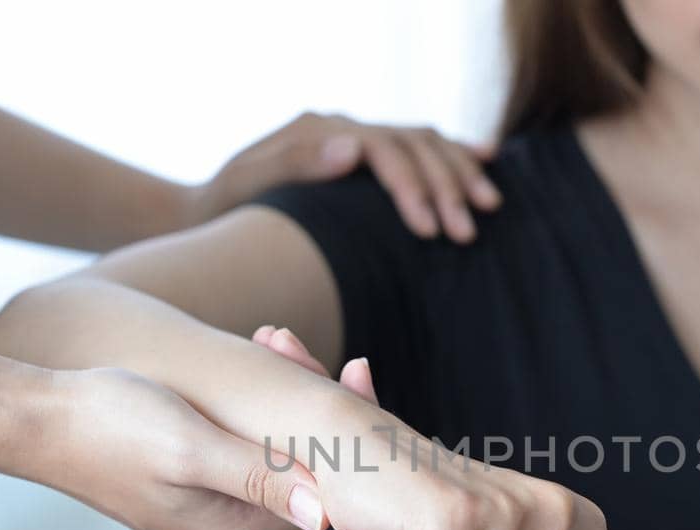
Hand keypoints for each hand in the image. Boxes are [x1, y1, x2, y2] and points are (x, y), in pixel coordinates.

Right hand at [15, 367, 328, 529]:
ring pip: (278, 455)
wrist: (39, 421)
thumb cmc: (108, 428)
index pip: (325, 493)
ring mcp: (212, 513)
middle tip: (294, 346)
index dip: (341, 433)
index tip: (346, 371)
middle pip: (306, 475)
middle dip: (313, 404)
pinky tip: (254, 356)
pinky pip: (247, 450)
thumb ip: (258, 478)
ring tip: (271, 339)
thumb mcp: (191, 449)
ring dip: (285, 396)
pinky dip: (255, 405)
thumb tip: (324, 512)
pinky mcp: (195, 488)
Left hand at [187, 112, 501, 242]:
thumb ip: (297, 164)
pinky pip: (420, 146)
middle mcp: (343, 126)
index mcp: (318, 130)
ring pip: (424, 141)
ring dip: (460, 171)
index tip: (430, 230)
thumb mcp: (248, 186)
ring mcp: (356, 136)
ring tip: (489, 205)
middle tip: (467, 232)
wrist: (210, 207)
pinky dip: (454, 152)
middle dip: (445, 187)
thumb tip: (351, 146)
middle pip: (411, 144)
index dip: (411, 187)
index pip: (381, 150)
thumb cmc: (226, 206)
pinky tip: (486, 158)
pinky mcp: (364, 154)